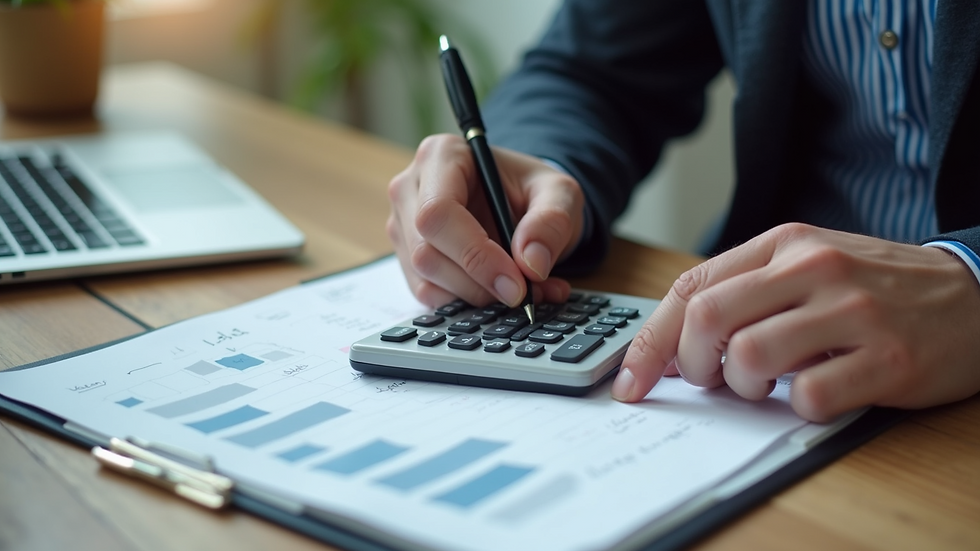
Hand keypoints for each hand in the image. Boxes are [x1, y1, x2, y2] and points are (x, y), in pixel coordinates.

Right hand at [387, 134, 583, 307]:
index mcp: (442, 156)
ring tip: (524, 291)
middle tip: (523, 293)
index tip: (516, 283)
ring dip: (476, 296)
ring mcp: (403, 224)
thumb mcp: (560, 193)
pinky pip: (426, 293)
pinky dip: (466, 303)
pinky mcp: (407, 256)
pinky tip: (499, 293)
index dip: (475, 255)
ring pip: (425, 278)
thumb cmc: (532, 189)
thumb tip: (532, 264)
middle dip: (478, 283)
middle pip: (426, 251)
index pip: (438, 212)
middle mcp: (411, 188)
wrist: (518, 202)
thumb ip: (552, 221)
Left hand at [612, 223, 979, 421]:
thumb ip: (746, 293)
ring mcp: (852, 311)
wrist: (975, 295)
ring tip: (768, 387)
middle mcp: (814, 268)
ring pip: (749, 357)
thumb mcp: (808, 266)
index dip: (651, 341)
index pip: (690, 287)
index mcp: (784, 243)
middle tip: (711, 380)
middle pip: (707, 318)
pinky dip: (799, 408)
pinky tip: (818, 393)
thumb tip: (676, 346)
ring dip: (743, 388)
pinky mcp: (888, 358)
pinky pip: (810, 396)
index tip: (632, 380)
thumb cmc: (877, 287)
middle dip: (690, 364)